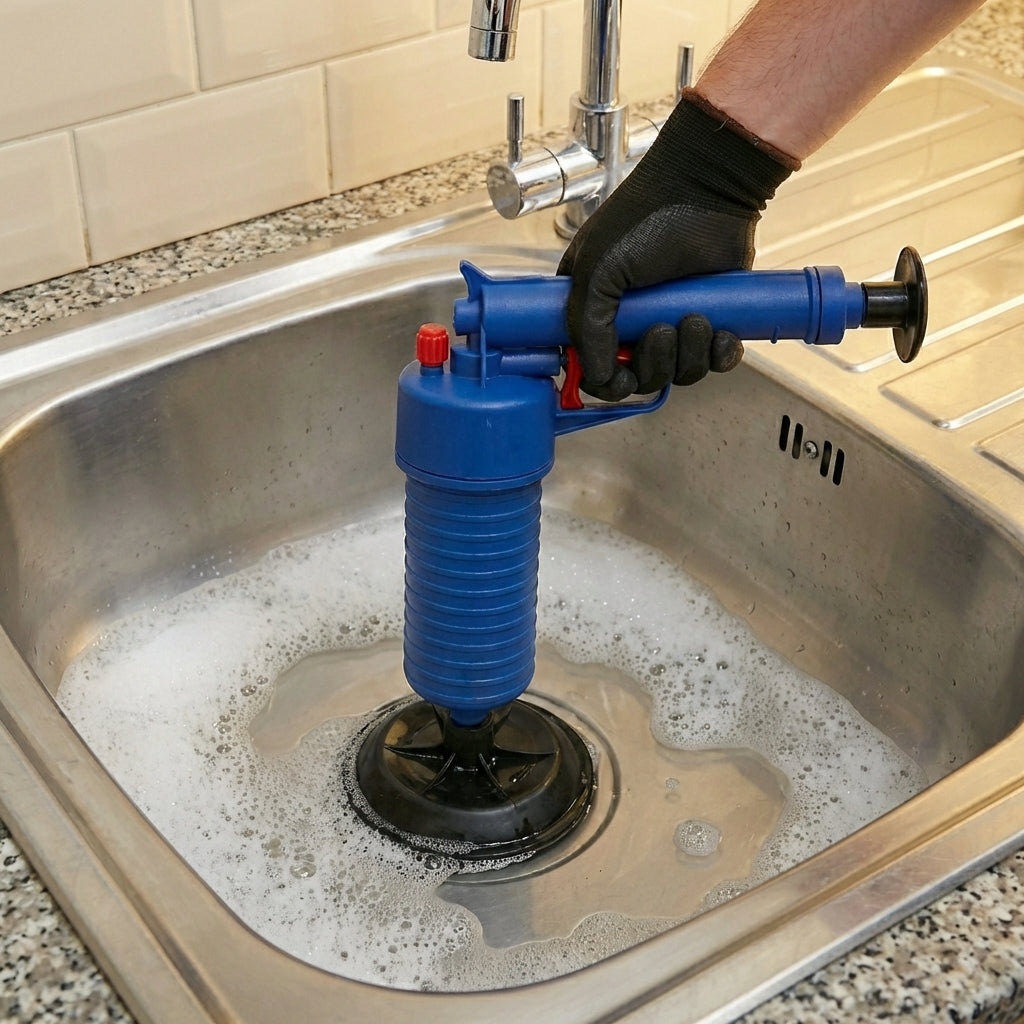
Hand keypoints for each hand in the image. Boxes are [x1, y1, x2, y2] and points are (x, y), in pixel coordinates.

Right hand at [557, 89, 797, 400]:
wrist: (707, 188)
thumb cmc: (644, 220)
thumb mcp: (596, 272)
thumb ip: (587, 329)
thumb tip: (599, 377)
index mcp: (596, 310)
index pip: (595, 370)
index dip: (608, 381)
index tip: (622, 375)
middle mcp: (633, 321)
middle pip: (641, 377)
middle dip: (655, 364)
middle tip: (663, 331)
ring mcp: (673, 321)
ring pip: (680, 372)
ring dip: (689, 355)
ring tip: (696, 318)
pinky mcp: (713, 318)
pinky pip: (716, 362)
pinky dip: (720, 355)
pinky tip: (722, 332)